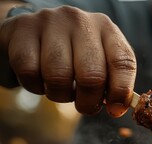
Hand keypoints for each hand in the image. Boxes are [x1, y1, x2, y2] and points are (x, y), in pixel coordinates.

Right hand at [0, 6, 135, 116]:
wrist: (29, 35)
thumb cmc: (72, 55)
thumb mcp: (98, 62)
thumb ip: (112, 82)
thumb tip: (118, 108)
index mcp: (107, 29)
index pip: (123, 63)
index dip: (121, 91)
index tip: (115, 110)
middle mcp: (81, 21)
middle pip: (92, 75)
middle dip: (88, 101)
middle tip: (84, 106)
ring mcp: (51, 22)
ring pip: (59, 76)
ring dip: (59, 95)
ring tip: (60, 89)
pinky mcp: (23, 29)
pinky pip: (30, 72)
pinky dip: (35, 86)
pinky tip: (39, 79)